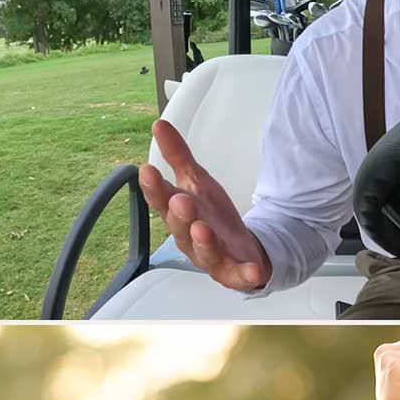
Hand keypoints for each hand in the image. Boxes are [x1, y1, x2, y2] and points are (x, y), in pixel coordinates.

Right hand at [139, 120, 272, 291]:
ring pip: (204, 252)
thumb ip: (179, 157)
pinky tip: (252, 271)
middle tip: (181, 200)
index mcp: (178, 213)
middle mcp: (189, 237)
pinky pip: (238, 276)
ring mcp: (211, 257)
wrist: (241, 249)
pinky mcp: (234, 273)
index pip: (161, 200)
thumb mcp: (198, 182)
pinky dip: (245, 274)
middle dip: (179, 215)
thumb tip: (159, 123)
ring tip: (202, 228)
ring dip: (203, 242)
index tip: (147, 170)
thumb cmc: (211, 216)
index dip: (154, 188)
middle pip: (179, 228)